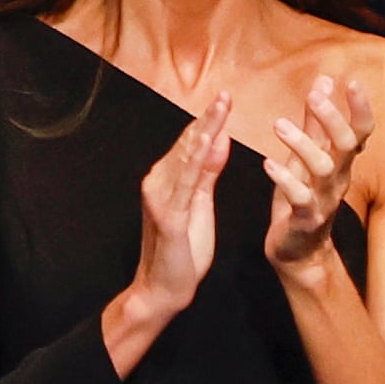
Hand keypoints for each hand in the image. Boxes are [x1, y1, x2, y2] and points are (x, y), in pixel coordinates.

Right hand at [113, 96, 246, 346]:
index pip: (192, 144)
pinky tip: (207, 143)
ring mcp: (160, 197)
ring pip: (186, 157)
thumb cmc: (182, 251)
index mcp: (169, 179)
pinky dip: (195, 159)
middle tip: (226, 93)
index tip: (225, 97)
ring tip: (220, 108)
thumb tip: (218, 137)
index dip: (209, 120)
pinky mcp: (167, 214)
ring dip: (203, 131)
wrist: (162, 289)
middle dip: (208, 118)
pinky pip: (184, 181)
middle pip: (188, 144)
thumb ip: (207, 172)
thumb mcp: (199, 204)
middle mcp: (159, 181)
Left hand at [260, 73, 376, 274]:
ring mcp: (324, 200)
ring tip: (279, 124)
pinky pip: (300, 198)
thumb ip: (315, 122)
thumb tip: (324, 82)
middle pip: (346, 146)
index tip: (352, 81)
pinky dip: (286, 180)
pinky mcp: (306, 219)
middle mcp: (338, 179)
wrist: (297, 250)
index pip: (360, 132)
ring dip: (302, 144)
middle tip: (314, 95)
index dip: (360, 108)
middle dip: (332, 119)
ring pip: (322, 169)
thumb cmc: (302, 197)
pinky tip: (268, 164)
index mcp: (340, 162)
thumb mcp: (307, 156)